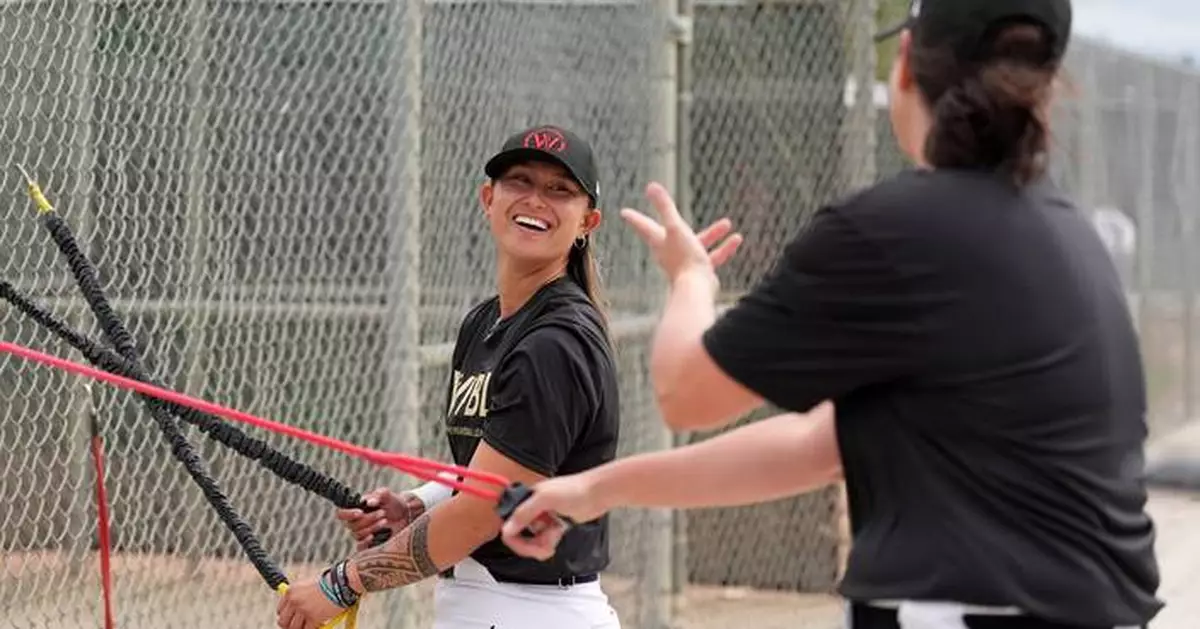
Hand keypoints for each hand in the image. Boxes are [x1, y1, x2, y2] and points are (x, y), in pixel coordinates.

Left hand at [276, 577, 342, 628]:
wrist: (340, 583)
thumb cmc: (328, 582)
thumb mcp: (307, 584)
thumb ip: (298, 594)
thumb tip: (295, 605)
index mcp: (291, 591)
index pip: (280, 609)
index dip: (285, 615)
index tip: (290, 617)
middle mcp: (294, 601)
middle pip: (283, 621)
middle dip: (288, 625)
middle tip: (296, 626)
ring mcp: (303, 610)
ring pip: (293, 628)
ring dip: (299, 628)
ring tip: (306, 626)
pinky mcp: (313, 618)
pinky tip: (317, 625)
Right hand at [335, 488, 423, 550]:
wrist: (406, 515)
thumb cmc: (393, 503)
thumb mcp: (387, 495)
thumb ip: (379, 495)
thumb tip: (369, 502)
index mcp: (356, 509)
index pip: (341, 513)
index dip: (348, 514)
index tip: (360, 512)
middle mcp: (356, 522)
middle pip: (351, 525)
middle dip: (369, 519)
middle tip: (383, 513)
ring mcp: (362, 533)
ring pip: (357, 534)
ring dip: (372, 527)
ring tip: (385, 521)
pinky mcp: (369, 543)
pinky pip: (360, 547)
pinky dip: (366, 542)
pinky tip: (374, 536)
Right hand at [498, 474, 605, 561]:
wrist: (597, 493)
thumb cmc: (575, 490)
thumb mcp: (545, 499)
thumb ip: (524, 513)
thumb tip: (506, 529)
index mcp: (525, 500)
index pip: (509, 525)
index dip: (516, 540)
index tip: (529, 549)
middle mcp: (531, 510)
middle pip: (519, 537)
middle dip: (531, 546)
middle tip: (544, 548)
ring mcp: (542, 519)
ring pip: (532, 542)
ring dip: (542, 545)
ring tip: (554, 539)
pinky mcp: (553, 526)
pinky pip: (543, 542)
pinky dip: (549, 543)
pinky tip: (558, 535)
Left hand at [620, 182, 742, 286]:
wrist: (696, 289)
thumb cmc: (684, 258)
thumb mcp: (676, 227)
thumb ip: (665, 207)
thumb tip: (651, 186)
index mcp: (659, 241)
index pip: (644, 225)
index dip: (635, 217)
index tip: (624, 213)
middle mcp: (669, 252)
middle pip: (670, 232)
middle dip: (674, 220)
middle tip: (668, 210)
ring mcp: (685, 263)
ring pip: (698, 243)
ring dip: (712, 234)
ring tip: (727, 223)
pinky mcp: (699, 272)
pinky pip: (712, 257)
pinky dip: (723, 248)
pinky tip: (736, 240)